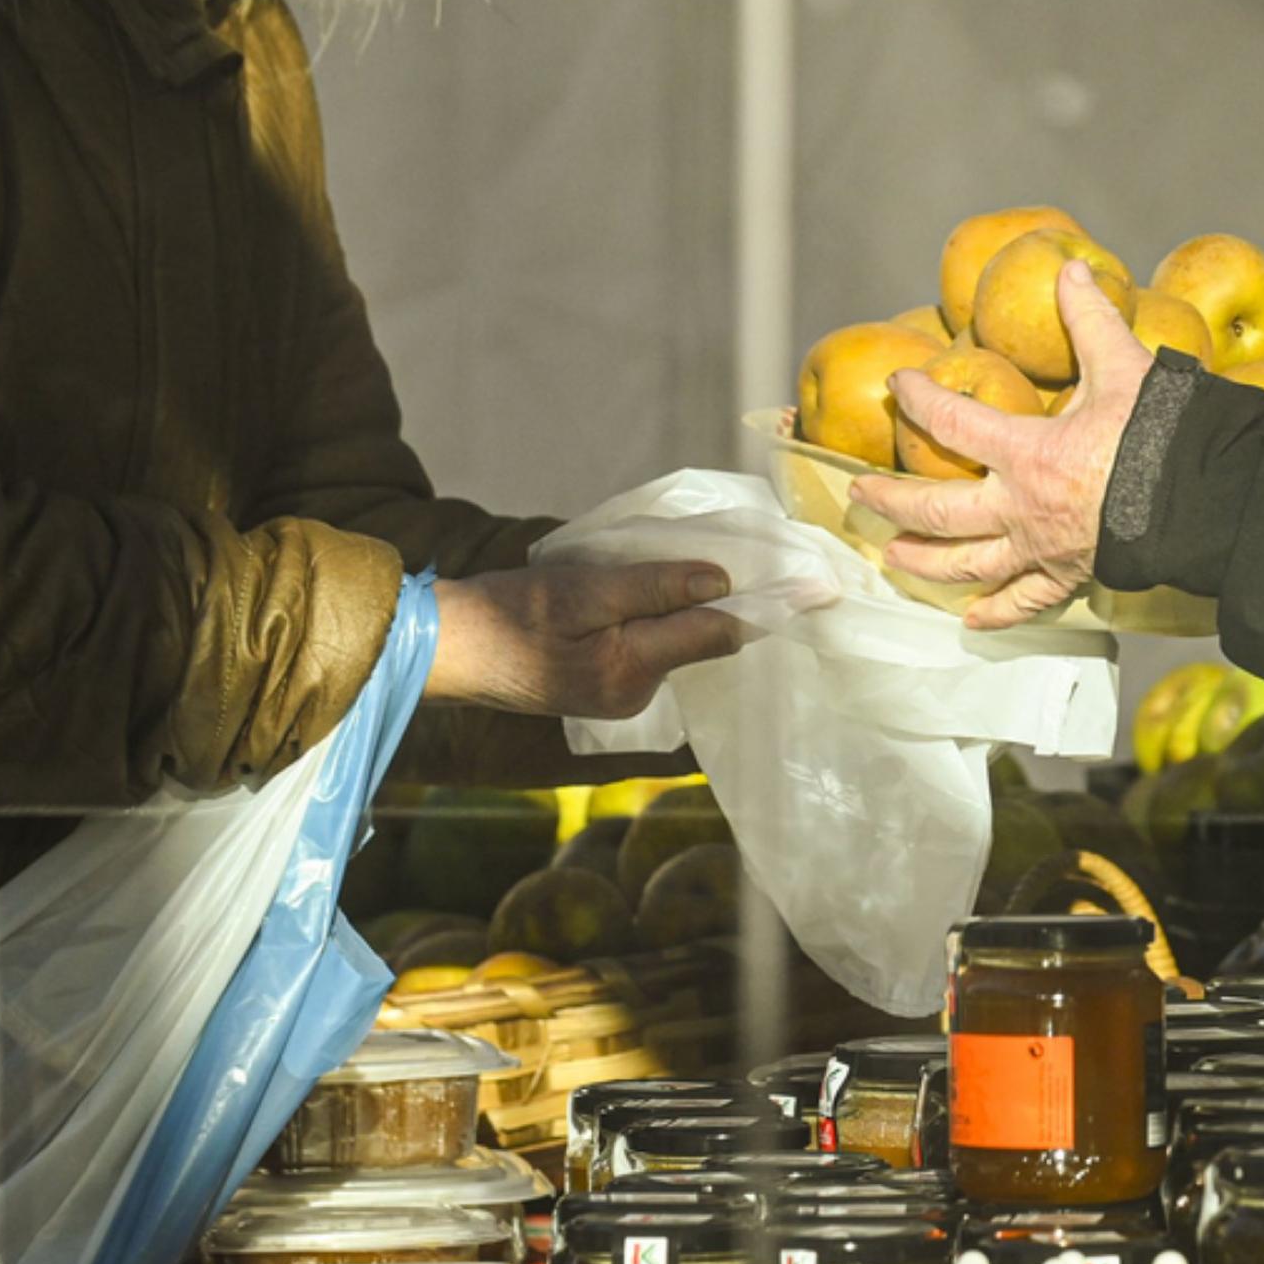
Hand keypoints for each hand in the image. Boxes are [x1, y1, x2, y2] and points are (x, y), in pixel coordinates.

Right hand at [424, 559, 742, 717]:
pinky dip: (666, 621)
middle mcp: (635, 694)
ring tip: (719, 571)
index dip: (768, 606)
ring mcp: (619, 696)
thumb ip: (655, 588)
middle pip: (704, 641)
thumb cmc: (508, 612)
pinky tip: (666, 594)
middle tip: (773, 566)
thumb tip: (722, 581)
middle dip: (734, 607)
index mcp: (632, 669)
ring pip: (679, 644)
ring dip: (695, 612)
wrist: (446, 649)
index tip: (817, 589)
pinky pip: (653, 649)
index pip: (720, 633)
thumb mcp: (583, 589)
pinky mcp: (604, 687)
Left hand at [849, 261, 1153, 627]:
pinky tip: (970, 620)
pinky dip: (995, 613)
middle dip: (892, 501)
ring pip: (966, 563)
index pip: (951, 423)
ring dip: (923, 560)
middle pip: (937, 510)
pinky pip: (1024, 602)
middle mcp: (1020, 507)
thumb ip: (1090, 319)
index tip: (899, 387)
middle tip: (860, 495)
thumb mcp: (1124, 368)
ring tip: (893, 555)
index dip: (920, 400)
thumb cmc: (1163, 435)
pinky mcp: (1068, 576)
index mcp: (1026, 453)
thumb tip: (1071, 268)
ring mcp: (1041, 548)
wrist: (1208, 500)